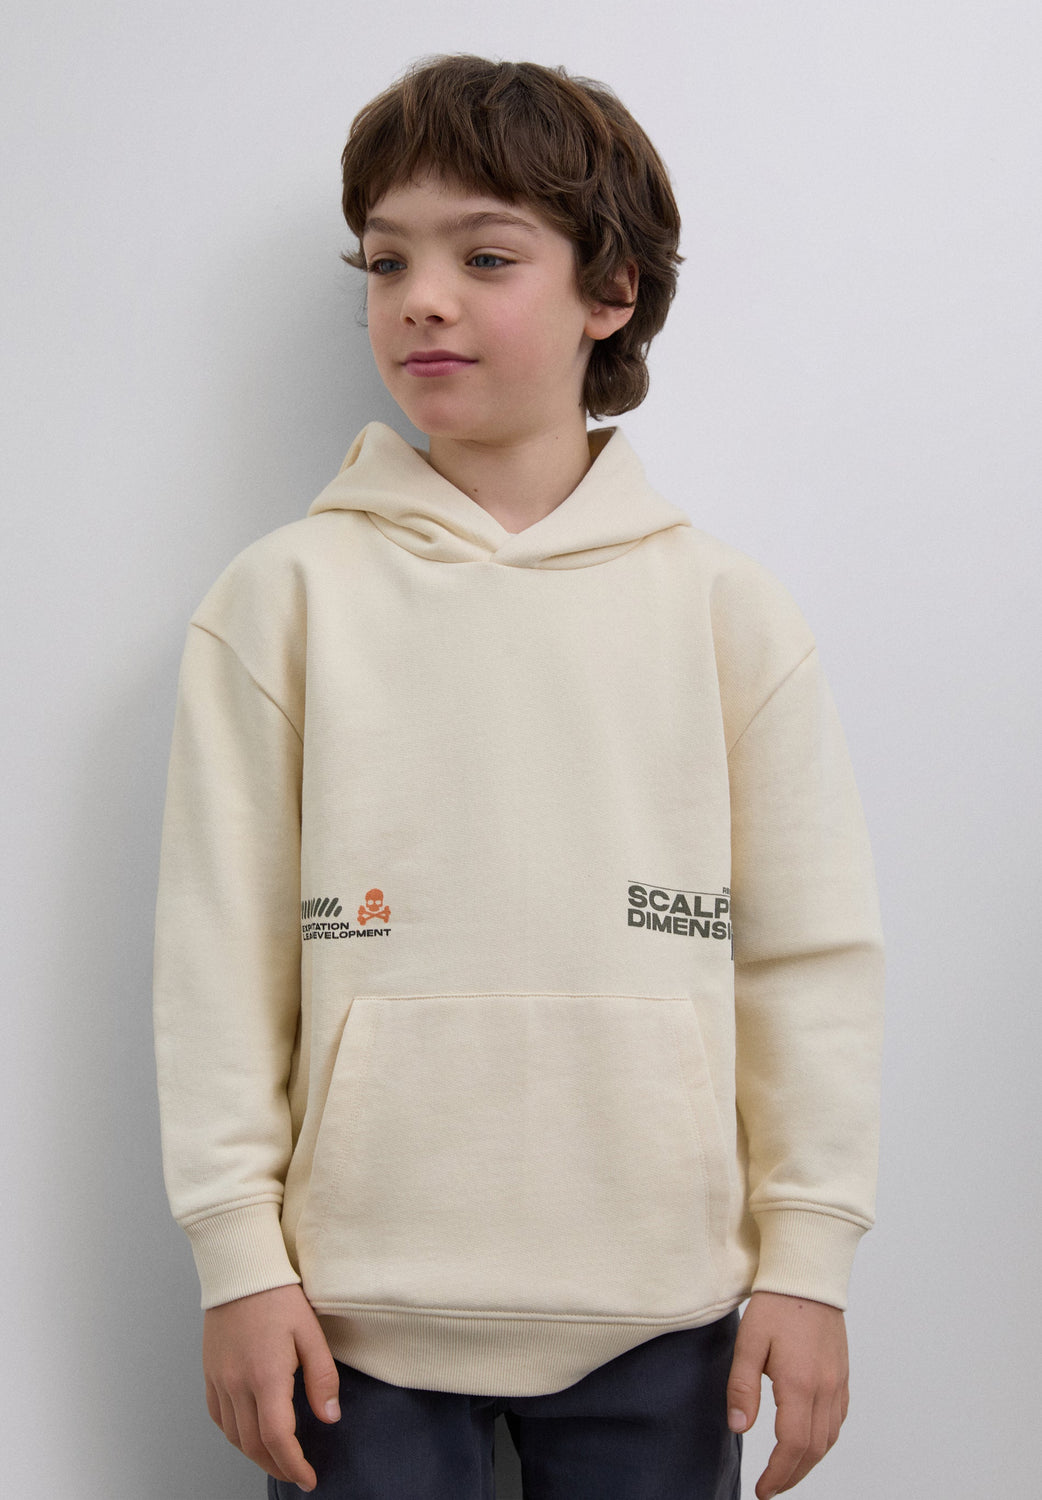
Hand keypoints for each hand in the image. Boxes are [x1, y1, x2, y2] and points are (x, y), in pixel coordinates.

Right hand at [203, 1283, 340, 1490]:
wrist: (240, 1270)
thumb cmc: (278, 1296)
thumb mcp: (311, 1332)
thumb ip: (322, 1377)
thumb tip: (330, 1417)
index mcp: (266, 1376)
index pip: (277, 1438)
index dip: (294, 1465)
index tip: (308, 1478)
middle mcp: (237, 1384)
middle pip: (254, 1444)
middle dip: (277, 1466)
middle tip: (297, 1473)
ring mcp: (219, 1380)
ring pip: (233, 1436)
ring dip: (255, 1455)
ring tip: (277, 1459)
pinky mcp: (209, 1372)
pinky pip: (217, 1417)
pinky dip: (233, 1435)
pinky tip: (248, 1434)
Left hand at [725, 1291, 848, 1498]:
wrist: (808, 1275)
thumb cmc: (776, 1304)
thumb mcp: (749, 1342)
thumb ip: (742, 1386)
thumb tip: (739, 1427)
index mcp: (800, 1383)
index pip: (794, 1445)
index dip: (779, 1473)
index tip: (764, 1490)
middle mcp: (825, 1388)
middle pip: (815, 1449)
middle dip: (793, 1474)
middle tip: (772, 1488)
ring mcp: (838, 1381)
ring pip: (830, 1437)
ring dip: (810, 1461)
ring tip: (787, 1470)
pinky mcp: (842, 1373)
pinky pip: (839, 1418)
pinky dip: (825, 1439)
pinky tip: (810, 1440)